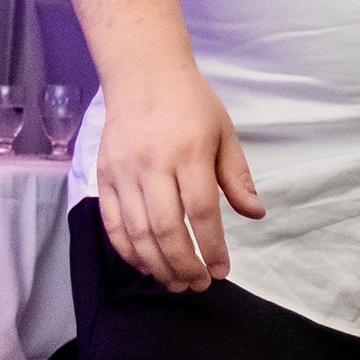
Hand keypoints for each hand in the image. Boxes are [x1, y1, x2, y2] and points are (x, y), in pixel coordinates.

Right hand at [96, 64, 265, 290]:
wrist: (143, 74)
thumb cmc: (191, 105)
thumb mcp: (224, 134)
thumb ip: (237, 177)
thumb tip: (255, 214)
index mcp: (189, 153)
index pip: (202, 211)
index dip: (212, 248)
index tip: (222, 270)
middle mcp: (153, 164)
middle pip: (166, 228)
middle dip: (184, 265)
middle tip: (199, 285)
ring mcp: (124, 172)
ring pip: (137, 231)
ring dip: (157, 264)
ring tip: (176, 283)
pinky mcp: (104, 176)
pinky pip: (112, 223)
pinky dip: (128, 250)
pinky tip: (146, 265)